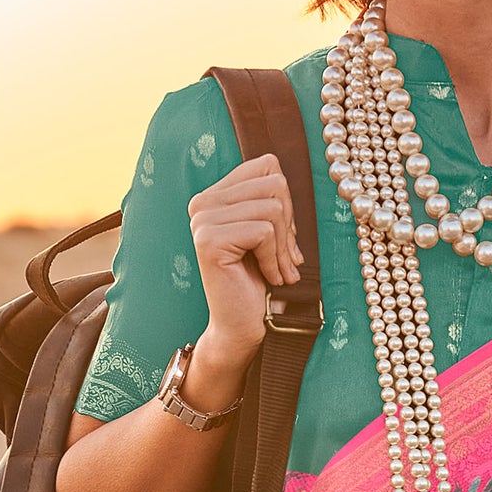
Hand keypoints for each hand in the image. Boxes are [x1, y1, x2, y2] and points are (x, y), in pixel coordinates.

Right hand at [188, 153, 302, 360]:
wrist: (240, 325)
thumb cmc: (256, 280)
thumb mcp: (267, 232)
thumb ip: (271, 200)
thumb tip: (284, 176)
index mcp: (214, 195)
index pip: (267, 166)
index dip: (286, 201)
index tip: (283, 237)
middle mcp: (202, 202)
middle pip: (274, 183)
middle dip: (290, 224)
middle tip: (286, 257)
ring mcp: (202, 220)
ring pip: (273, 207)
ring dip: (284, 245)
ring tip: (280, 269)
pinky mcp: (209, 240)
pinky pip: (264, 231)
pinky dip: (275, 258)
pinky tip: (269, 277)